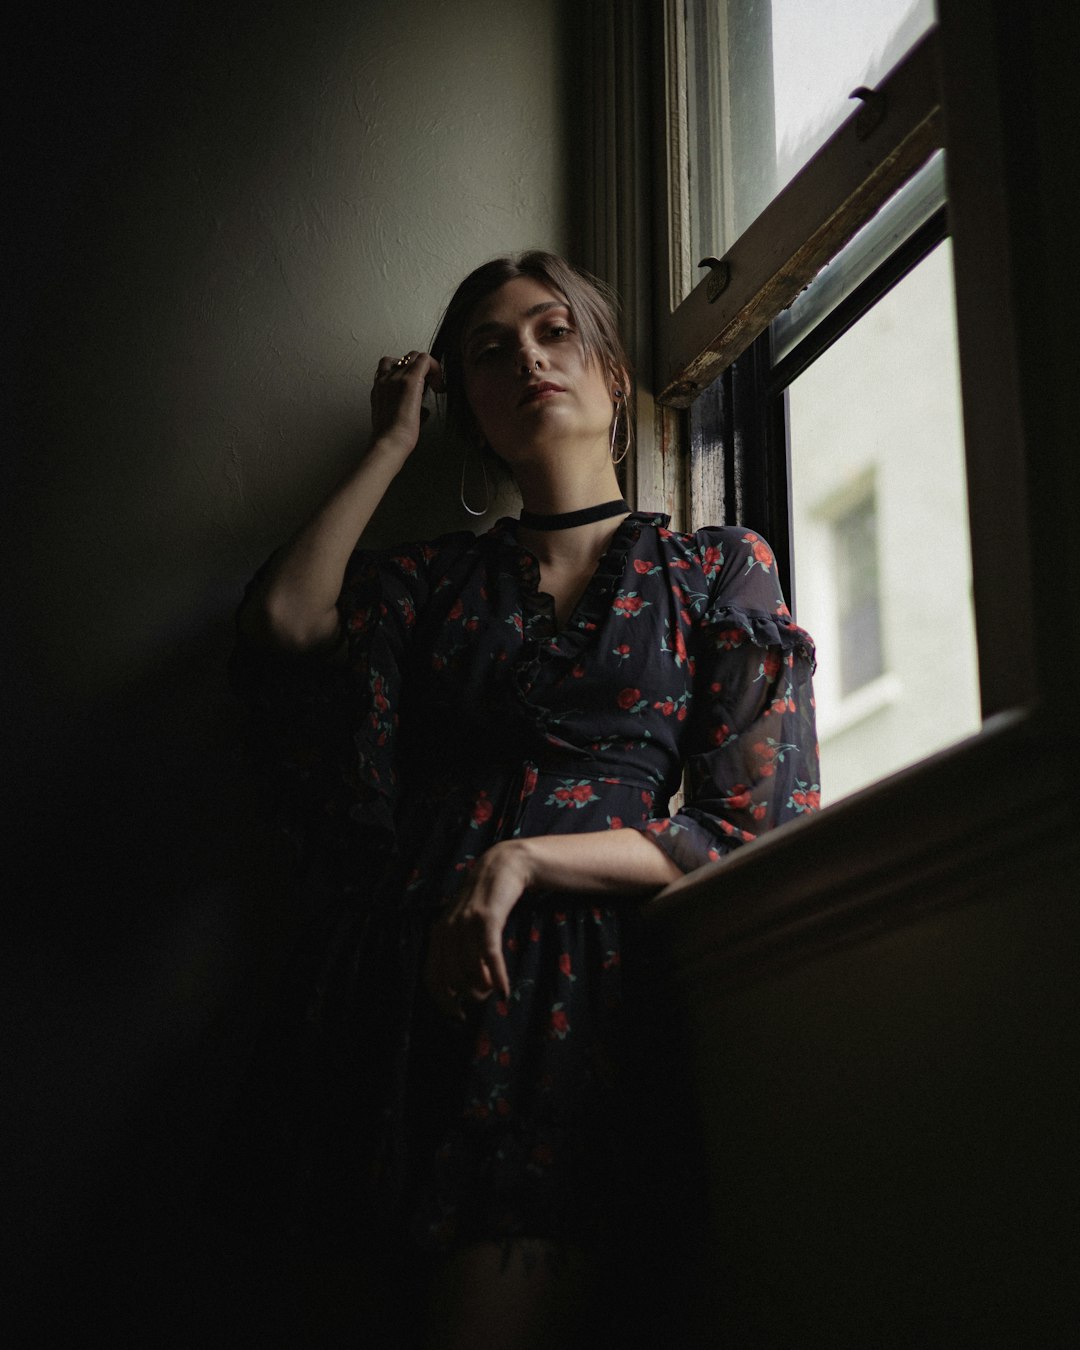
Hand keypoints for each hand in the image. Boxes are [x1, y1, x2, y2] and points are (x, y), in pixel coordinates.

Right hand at [371, 350, 443, 458]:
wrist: (389, 442)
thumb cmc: (391, 438)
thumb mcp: (395, 420)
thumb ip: (406, 410)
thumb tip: (423, 411)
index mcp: (379, 388)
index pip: (391, 367)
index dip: (407, 373)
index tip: (418, 389)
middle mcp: (385, 379)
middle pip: (404, 359)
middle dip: (419, 369)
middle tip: (430, 386)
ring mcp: (396, 378)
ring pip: (414, 356)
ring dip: (427, 367)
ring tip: (434, 384)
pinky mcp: (410, 381)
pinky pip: (425, 359)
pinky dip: (435, 368)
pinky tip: (440, 386)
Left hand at [423, 840, 528, 1020]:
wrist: (505, 865)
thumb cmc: (487, 898)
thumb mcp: (464, 921)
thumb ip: (458, 947)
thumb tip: (460, 987)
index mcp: (438, 933)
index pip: (432, 977)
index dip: (443, 1001)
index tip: (457, 1016)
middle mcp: (447, 929)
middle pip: (452, 978)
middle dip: (468, 996)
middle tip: (483, 998)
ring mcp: (466, 923)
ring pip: (471, 970)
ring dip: (484, 988)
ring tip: (495, 991)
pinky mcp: (487, 919)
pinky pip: (489, 957)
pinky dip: (497, 978)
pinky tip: (504, 992)